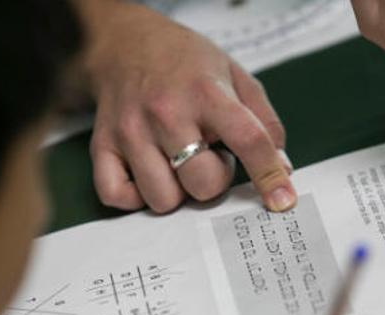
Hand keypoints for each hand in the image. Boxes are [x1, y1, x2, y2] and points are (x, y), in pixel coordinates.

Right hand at [77, 0, 295, 212]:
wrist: (125, 43)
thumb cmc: (185, 65)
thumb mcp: (236, 77)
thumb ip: (265, 122)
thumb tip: (282, 167)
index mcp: (206, 92)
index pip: (248, 140)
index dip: (270, 175)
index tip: (282, 200)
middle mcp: (166, 112)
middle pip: (203, 183)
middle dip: (215, 180)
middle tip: (210, 156)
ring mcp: (130, 131)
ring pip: (163, 199)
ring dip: (178, 190)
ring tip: (180, 162)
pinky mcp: (102, 146)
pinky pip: (116, 196)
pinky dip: (135, 197)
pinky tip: (150, 175)